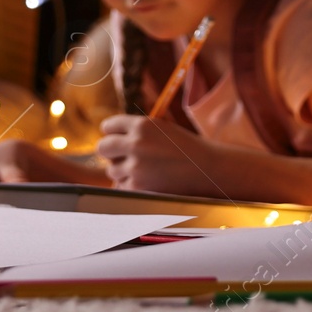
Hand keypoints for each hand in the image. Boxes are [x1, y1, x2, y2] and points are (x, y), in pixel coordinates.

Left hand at [95, 115, 226, 196]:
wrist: (208, 169)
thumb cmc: (186, 148)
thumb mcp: (162, 130)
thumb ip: (137, 132)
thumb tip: (108, 140)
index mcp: (143, 124)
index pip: (109, 126)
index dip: (112, 132)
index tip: (116, 137)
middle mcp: (136, 143)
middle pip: (103, 147)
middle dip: (110, 151)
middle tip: (121, 155)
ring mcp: (135, 167)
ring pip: (112, 169)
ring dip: (123, 170)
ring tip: (145, 169)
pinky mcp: (137, 187)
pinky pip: (121, 186)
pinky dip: (131, 185)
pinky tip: (149, 181)